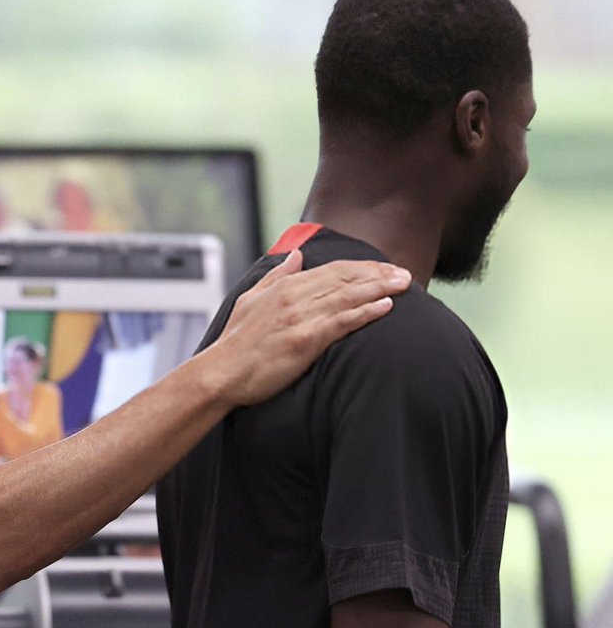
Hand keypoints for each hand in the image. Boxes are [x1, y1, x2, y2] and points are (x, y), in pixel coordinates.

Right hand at [204, 250, 410, 406]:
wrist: (222, 373)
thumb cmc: (235, 342)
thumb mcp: (251, 299)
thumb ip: (276, 276)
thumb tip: (295, 254)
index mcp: (283, 287)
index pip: (332, 270)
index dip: (362, 267)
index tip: (384, 268)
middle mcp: (294, 297)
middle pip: (345, 278)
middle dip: (378, 274)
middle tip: (404, 274)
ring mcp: (300, 317)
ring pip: (348, 296)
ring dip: (379, 288)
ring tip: (404, 285)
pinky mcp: (305, 340)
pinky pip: (342, 322)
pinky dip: (365, 312)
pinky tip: (385, 307)